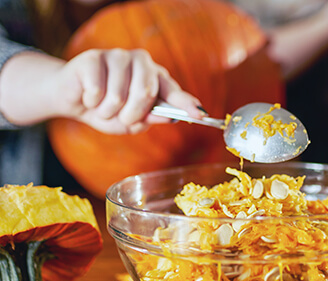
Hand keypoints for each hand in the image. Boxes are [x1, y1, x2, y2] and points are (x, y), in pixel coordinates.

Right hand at [54, 48, 202, 133]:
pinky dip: (91, 103)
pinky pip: (97, 91)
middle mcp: (140, 62)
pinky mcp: (93, 58)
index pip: (173, 91)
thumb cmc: (106, 110)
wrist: (72, 98)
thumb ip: (148, 119)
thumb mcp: (129, 122)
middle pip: (146, 92)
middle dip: (132, 114)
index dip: (187, 104)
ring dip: (108, 111)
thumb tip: (169, 117)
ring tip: (101, 107)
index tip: (201, 115)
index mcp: (154, 78)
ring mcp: (117, 56)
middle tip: (123, 118)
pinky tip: (89, 96)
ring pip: (119, 95)